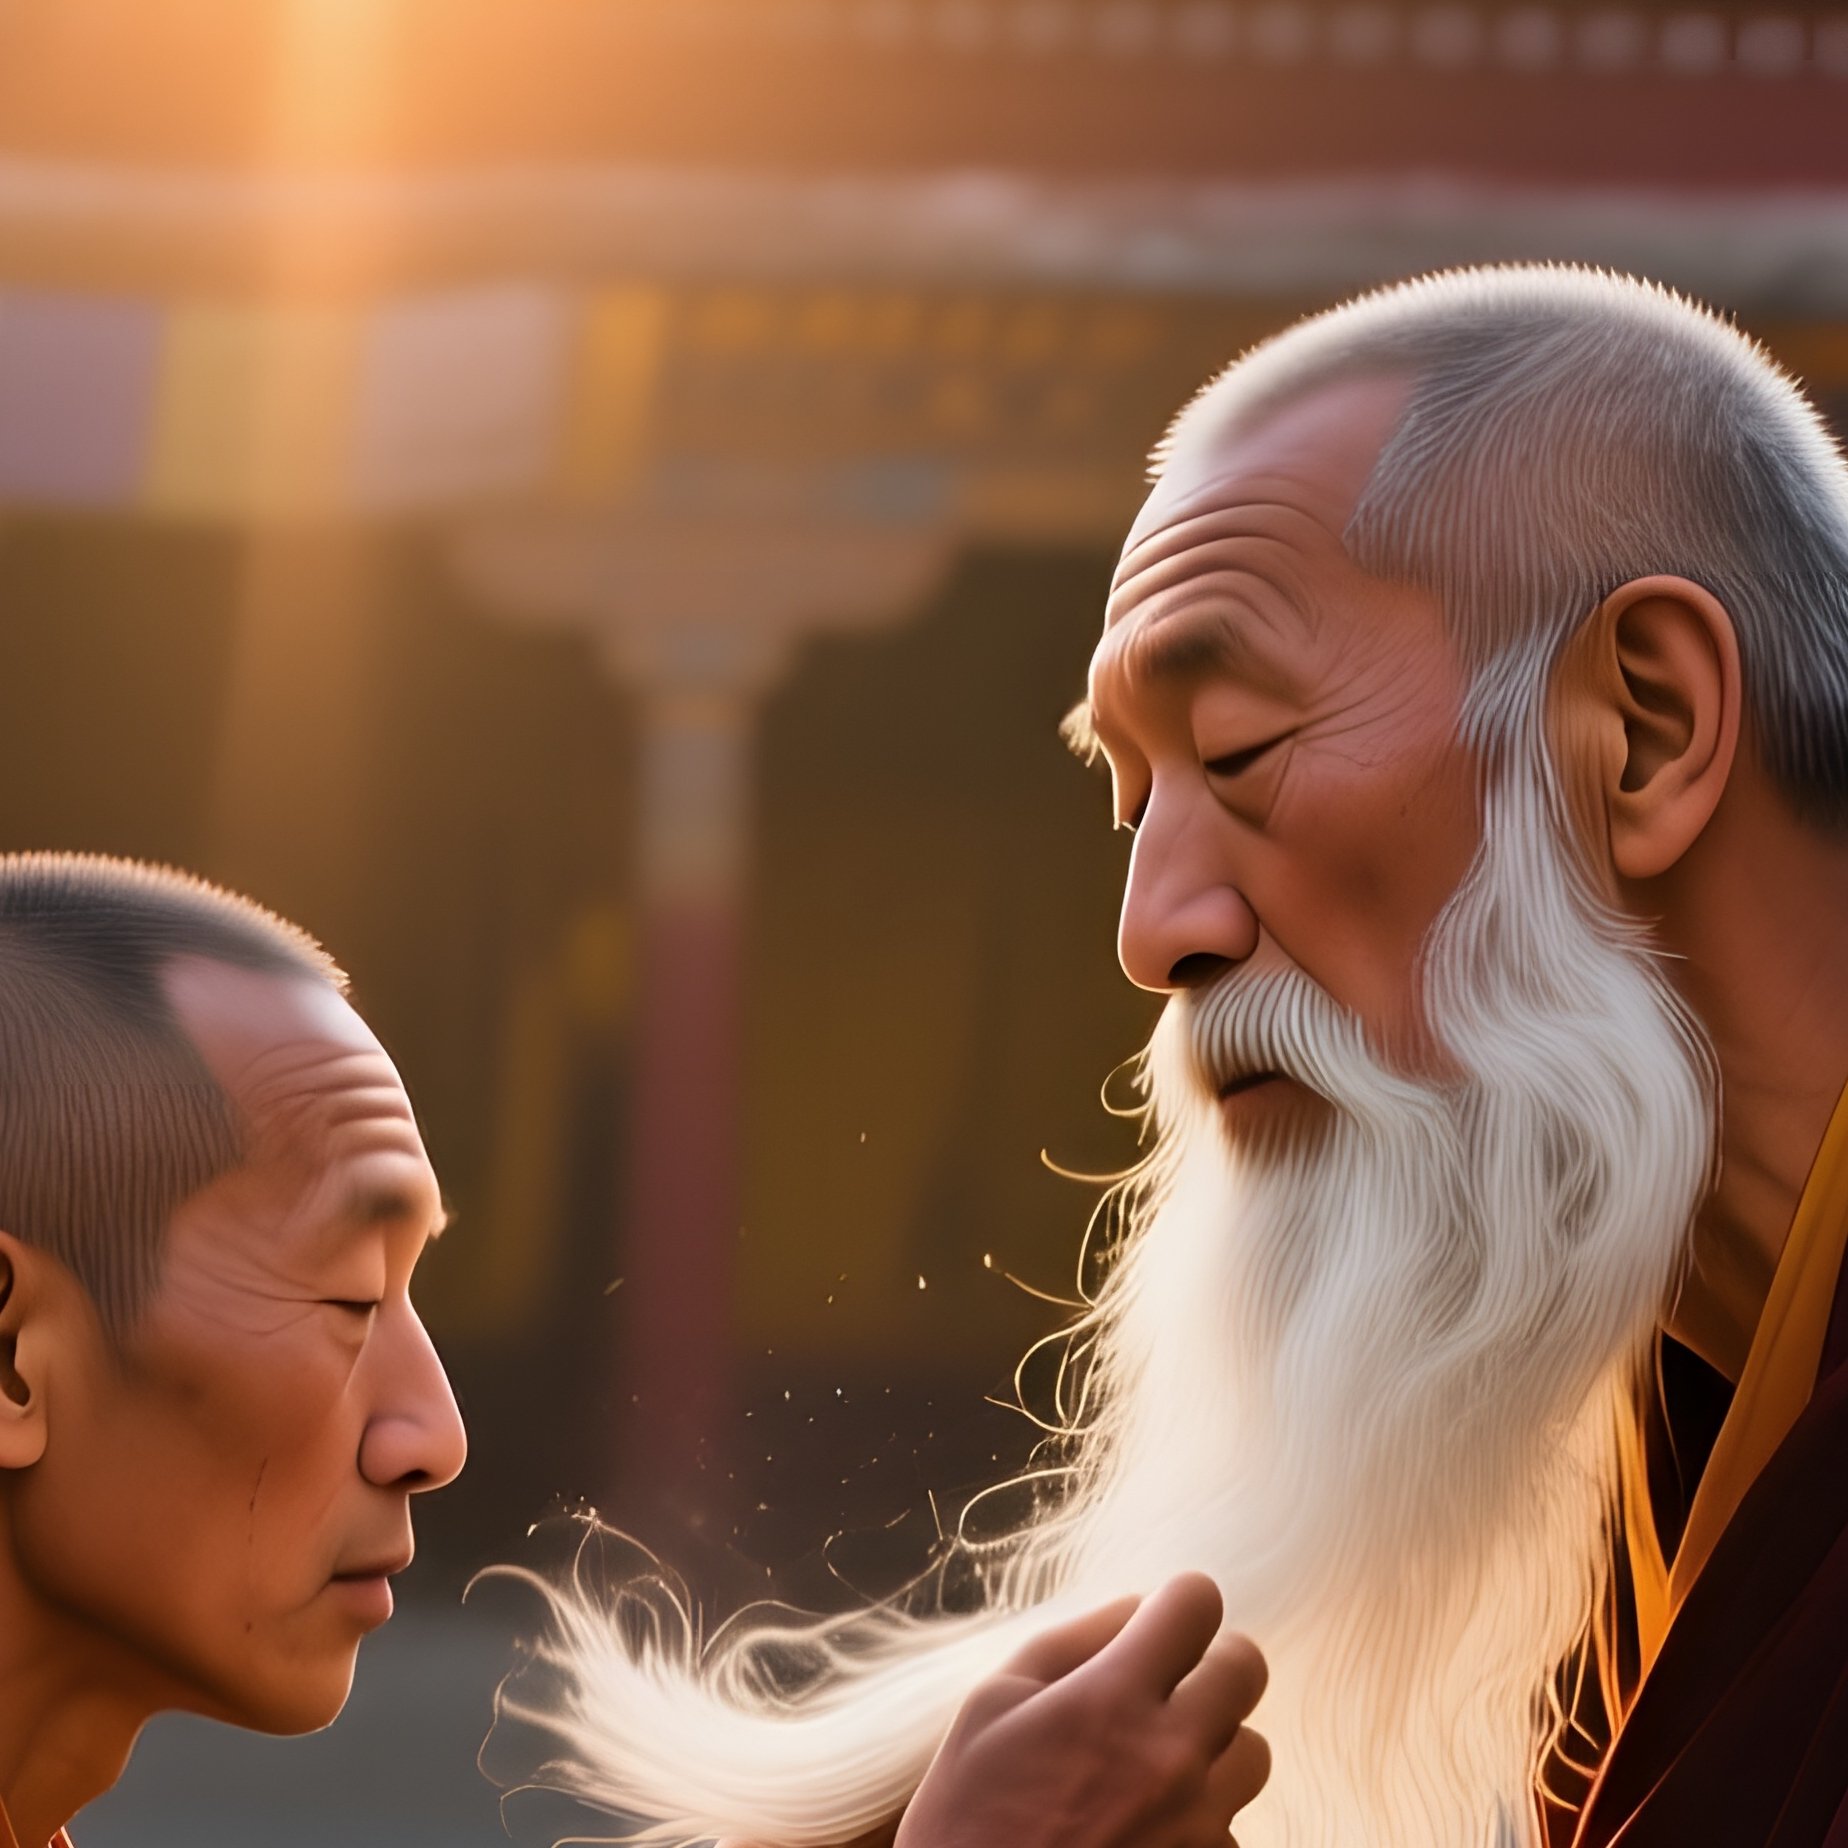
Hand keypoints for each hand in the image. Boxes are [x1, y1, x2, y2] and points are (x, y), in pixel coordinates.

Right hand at [895, 1571, 1268, 1847]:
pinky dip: (1200, 1821)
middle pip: (1247, 1669)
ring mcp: (1199, 1829)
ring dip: (1212, 1747)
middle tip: (1165, 1685)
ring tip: (1150, 1769)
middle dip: (1210, 1663)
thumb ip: (1071, 1644)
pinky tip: (1143, 1829)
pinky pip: (1232, 1828)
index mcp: (1113, 1702)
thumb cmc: (968, 1822)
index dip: (1178, 1603)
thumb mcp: (990, 1708)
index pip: (1197, 1604)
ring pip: (1252, 1753)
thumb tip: (1137, 1608)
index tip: (1160, 1621)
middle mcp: (1172, 1760)